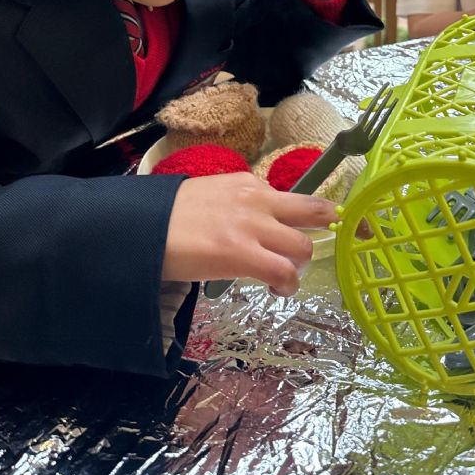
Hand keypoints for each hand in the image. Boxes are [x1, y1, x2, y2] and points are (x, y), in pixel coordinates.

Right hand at [162, 172, 336, 294]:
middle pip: (313, 210)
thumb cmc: (165, 217)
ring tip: (283, 279)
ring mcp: (251, 225)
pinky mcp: (241, 253)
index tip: (336, 220)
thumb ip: (237, 206)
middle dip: (330, 227)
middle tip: (331, 244)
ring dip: (298, 266)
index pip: (294, 195)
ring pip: (302, 246)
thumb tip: (253, 226)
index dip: (319, 211)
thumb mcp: (209, 198)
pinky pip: (283, 271)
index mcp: (247, 183)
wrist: (138, 226)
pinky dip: (286, 285)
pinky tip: (275, 290)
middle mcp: (256, 198)